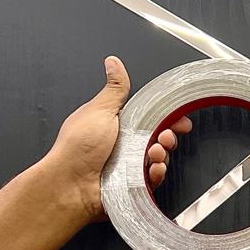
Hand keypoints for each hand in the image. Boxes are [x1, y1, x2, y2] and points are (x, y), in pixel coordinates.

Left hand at [43, 56, 192, 223]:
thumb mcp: (100, 109)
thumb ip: (114, 89)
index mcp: (117, 125)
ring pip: (158, 158)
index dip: (167, 118)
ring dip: (161, 154)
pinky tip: (152, 168)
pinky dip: (156, 173)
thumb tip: (113, 63)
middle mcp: (123, 145)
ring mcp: (128, 166)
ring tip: (154, 152)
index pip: (149, 118)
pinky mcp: (132, 186)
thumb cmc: (78, 146)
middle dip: (167, 136)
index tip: (179, 119)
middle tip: (164, 136)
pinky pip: (153, 179)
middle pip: (158, 138)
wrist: (71, 183)